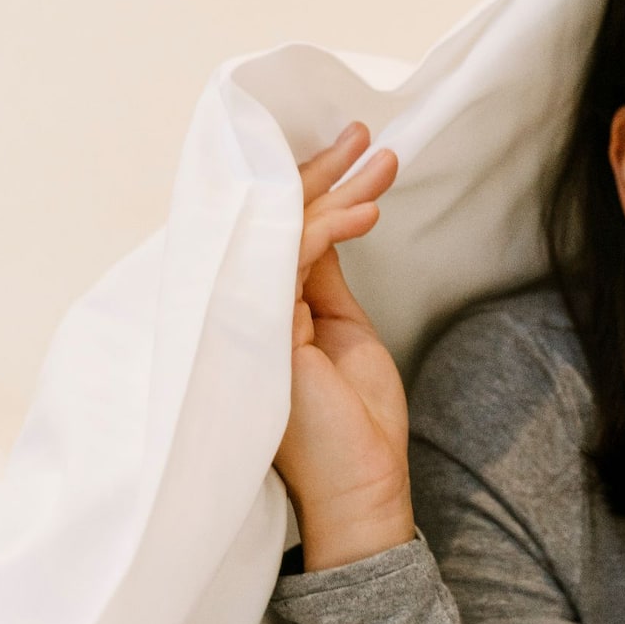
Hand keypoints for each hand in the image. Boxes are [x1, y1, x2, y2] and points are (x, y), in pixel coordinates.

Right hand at [274, 122, 411, 570]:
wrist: (358, 489)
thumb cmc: (354, 423)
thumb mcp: (344, 332)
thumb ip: (322, 280)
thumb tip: (323, 224)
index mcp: (262, 311)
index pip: (280, 235)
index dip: (316, 189)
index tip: (359, 153)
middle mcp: (244, 311)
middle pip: (273, 224)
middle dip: (322, 172)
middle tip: (361, 134)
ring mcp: (246, 320)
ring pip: (280, 234)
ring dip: (335, 191)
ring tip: (379, 162)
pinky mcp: (259, 332)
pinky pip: (288, 261)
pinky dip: (329, 228)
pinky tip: (367, 212)